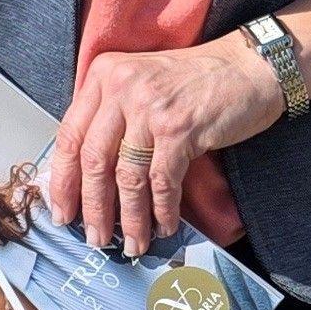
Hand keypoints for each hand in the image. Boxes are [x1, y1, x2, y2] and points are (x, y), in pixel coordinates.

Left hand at [42, 36, 282, 248]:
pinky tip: (163, 225)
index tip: (62, 210)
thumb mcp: (140, 84)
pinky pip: (162, 181)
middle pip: (94, 160)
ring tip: (132, 242)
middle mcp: (122, 87)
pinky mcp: (180, 128)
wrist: (248, 67)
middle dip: (93, 207)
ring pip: (127, 177)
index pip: (70, 135)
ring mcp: (151, 107)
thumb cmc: (196, 80)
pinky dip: (162, 210)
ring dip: (129, 218)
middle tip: (95, 236)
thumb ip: (111, 115)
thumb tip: (87, 175)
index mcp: (104, 74)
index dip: (63, 181)